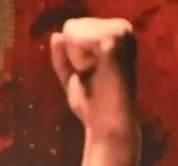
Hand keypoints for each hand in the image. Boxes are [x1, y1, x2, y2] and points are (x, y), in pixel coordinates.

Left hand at [50, 17, 138, 142]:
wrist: (107, 126)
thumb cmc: (93, 105)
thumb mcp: (72, 78)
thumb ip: (61, 58)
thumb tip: (56, 36)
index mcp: (114, 36)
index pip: (73, 28)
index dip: (72, 53)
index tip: (89, 73)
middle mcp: (122, 29)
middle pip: (71, 27)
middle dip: (73, 54)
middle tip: (92, 75)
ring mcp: (121, 34)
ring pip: (73, 31)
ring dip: (76, 58)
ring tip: (95, 74)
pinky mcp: (114, 43)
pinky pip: (77, 38)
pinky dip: (77, 58)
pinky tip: (92, 71)